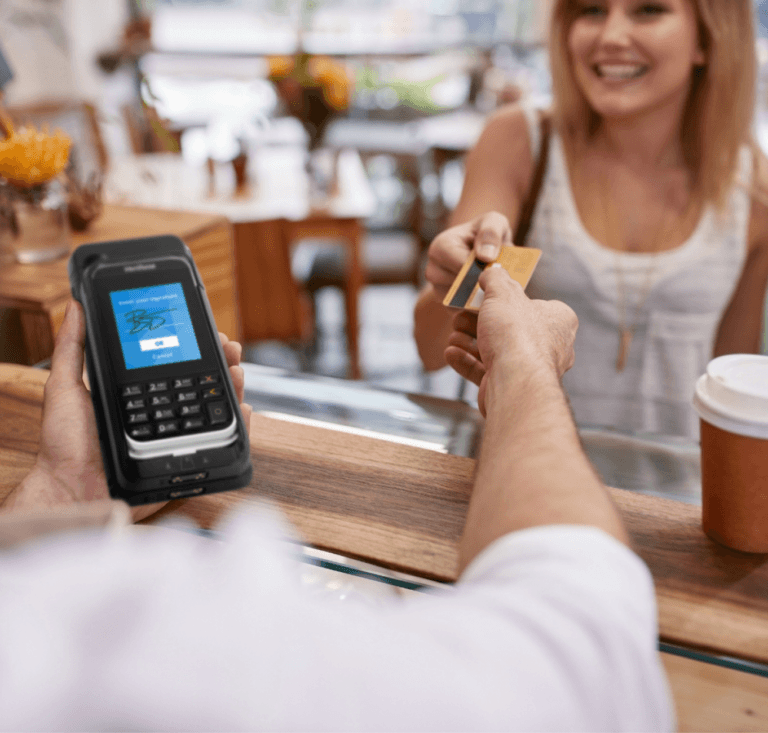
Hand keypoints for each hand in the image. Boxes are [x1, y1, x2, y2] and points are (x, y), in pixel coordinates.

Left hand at [3, 300, 252, 521]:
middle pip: (202, 382)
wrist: (72, 491)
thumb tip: (74, 307)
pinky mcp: (184, 459)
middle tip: (229, 350)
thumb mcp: (65, 386)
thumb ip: (72, 347)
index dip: (196, 347)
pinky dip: (237, 427)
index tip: (209, 332)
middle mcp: (161, 412)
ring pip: (215, 408)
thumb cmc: (64, 445)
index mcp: (138, 392)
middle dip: (222, 362)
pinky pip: (218, 442)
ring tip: (236, 372)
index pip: (175, 363)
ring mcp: (175, 435)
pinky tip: (241, 410)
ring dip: (232, 387)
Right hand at [424, 212, 511, 301]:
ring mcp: (438, 290)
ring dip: (480, 297)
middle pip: (458, 287)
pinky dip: (477, 307)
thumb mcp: (494, 222)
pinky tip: (490, 297)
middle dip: (480, 285)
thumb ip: (491, 232)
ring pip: (459, 302)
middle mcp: (433, 270)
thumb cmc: (488, 233)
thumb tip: (485, 256)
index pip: (460, 266)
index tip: (498, 269)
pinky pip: (462, 313)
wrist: (485, 250)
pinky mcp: (447, 305)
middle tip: (499, 281)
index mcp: (440, 247)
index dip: (481, 270)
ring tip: (495, 287)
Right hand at [445, 266, 577, 415]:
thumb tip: (491, 272)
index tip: (484, 297)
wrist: (514, 381)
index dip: (507, 300)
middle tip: (460, 316)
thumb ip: (496, 278)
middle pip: (508, 328)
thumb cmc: (516, 334)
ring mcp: (530, 370)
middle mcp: (550, 347)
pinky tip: (451, 352)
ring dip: (469, 342)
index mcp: (558, 321)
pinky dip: (467, 362)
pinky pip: (486, 371)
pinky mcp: (511, 387)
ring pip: (495, 351)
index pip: (534, 305)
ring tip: (454, 335)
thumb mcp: (503, 292)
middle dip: (478, 323)